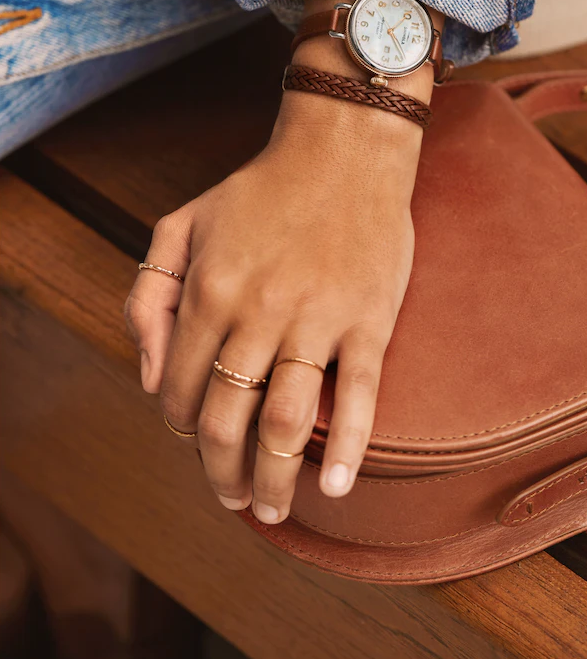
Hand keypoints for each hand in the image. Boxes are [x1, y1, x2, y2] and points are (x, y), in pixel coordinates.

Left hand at [123, 0, 440, 524]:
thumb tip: (147, 372)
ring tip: (270, 508)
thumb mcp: (182, 224)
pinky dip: (347, 447)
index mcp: (208, 290)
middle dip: (220, 474)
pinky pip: (359, 396)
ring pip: (285, 422)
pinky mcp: (368, 320)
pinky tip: (338, 483)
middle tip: (230, 498)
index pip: (177, 390)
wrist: (343, 150)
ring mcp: (316, 319)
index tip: (195, 441)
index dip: (179, 429)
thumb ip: (148, 294)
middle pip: (226, 421)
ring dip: (272, 479)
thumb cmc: (262, 189)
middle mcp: (257, 311)